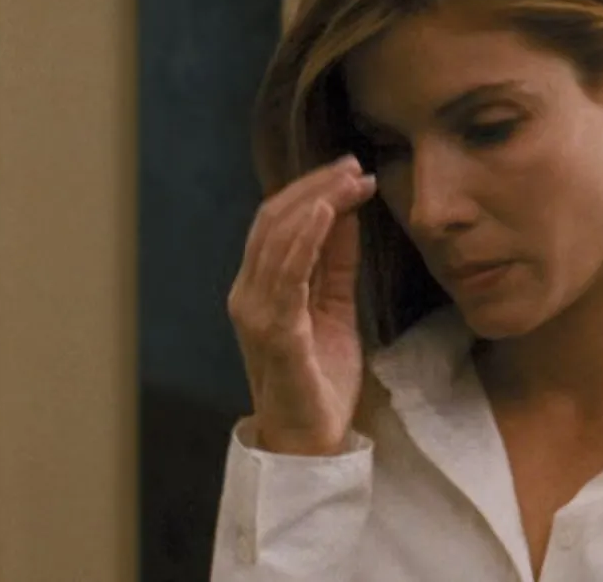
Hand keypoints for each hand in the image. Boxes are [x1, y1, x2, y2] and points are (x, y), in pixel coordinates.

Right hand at [227, 154, 377, 455]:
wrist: (311, 438)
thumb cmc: (320, 376)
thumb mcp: (335, 307)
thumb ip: (336, 263)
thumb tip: (346, 212)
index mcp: (261, 287)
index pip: (279, 222)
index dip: (313, 190)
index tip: (351, 169)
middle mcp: (249, 293)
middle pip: (274, 220)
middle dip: (315, 186)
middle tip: (353, 164)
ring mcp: (257, 312)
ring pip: (277, 238)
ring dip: (315, 201)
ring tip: (347, 178)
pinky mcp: (275, 332)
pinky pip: (286, 275)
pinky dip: (305, 238)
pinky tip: (327, 212)